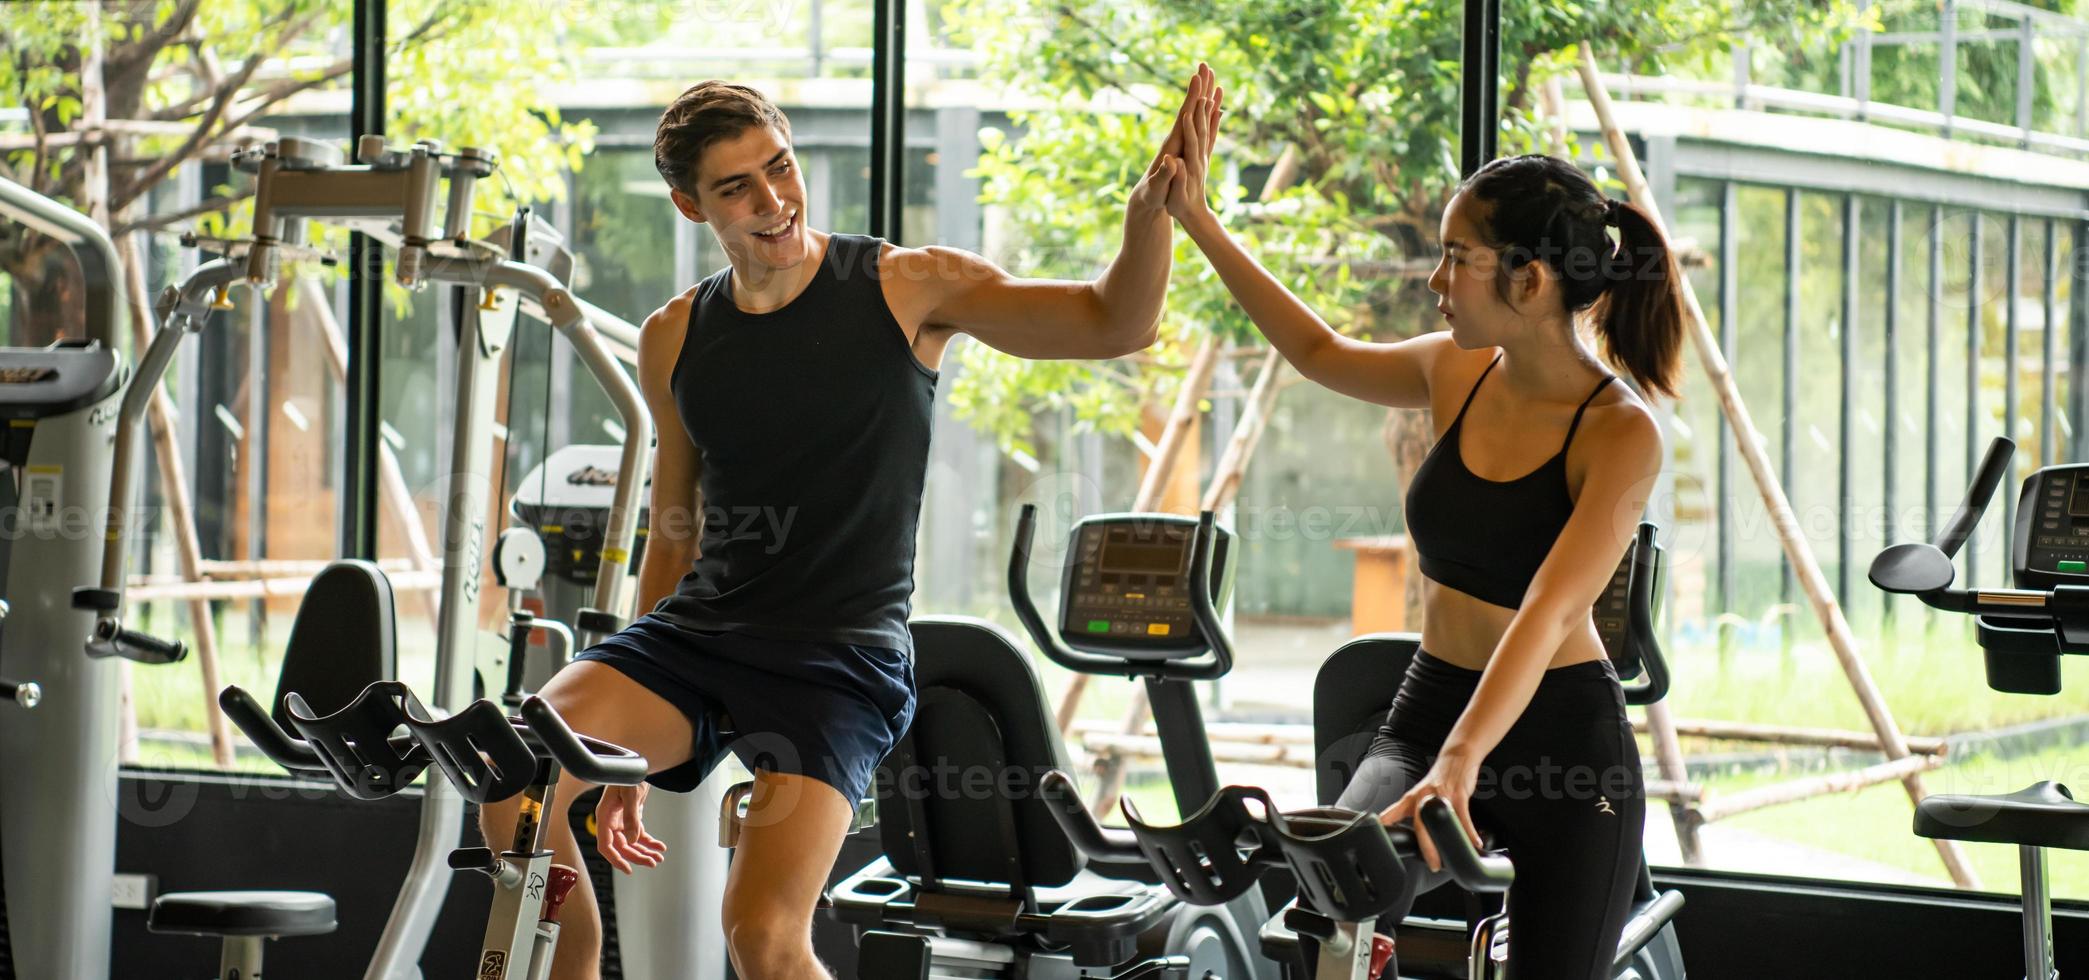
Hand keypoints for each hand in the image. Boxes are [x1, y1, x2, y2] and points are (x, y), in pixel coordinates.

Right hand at [596, 782, 667, 873]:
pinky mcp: (632, 817)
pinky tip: (660, 846)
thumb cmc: (628, 773)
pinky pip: (639, 834)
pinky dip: (649, 841)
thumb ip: (631, 818)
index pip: (605, 845)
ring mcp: (621, 820)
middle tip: (653, 863)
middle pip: (622, 847)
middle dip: (637, 856)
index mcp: (605, 816)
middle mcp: (611, 820)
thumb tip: (632, 840)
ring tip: (658, 858)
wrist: (638, 762)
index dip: (615, 859)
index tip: (627, 868)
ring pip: (631, 843)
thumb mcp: (630, 795)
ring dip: (645, 851)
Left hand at [1128, 63, 1217, 215]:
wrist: (1147, 199)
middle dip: (1198, 87)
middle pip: (1189, 107)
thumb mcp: (1157, 188)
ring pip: (1195, 113)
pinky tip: (1214, 104)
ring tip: (1211, 76)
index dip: (1190, 98)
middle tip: (1205, 65)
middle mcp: (1177, 138)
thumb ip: (1164, 175)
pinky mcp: (1186, 146)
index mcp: (1171, 145)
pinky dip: (1208, 113)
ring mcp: (1181, 140)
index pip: (1183, 116)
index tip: (1196, 78)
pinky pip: (1200, 124)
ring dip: (1203, 94)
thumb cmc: (1152, 195)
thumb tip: (1171, 162)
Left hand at [1376, 750, 1481, 873]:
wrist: (1457, 758)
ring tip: (1451, 859)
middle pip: (1420, 826)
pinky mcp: (1457, 795)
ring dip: (1447, 843)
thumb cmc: (1440, 779)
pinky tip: (1474, 842)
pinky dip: (1469, 833)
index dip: (1385, 829)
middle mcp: (1422, 798)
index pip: (1392, 814)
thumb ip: (1415, 812)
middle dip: (1426, 848)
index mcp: (1411, 799)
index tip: (1381, 843)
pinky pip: (1463, 818)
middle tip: (1432, 864)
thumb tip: (1416, 833)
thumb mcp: (1421, 794)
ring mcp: (1440, 796)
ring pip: (1440, 824)